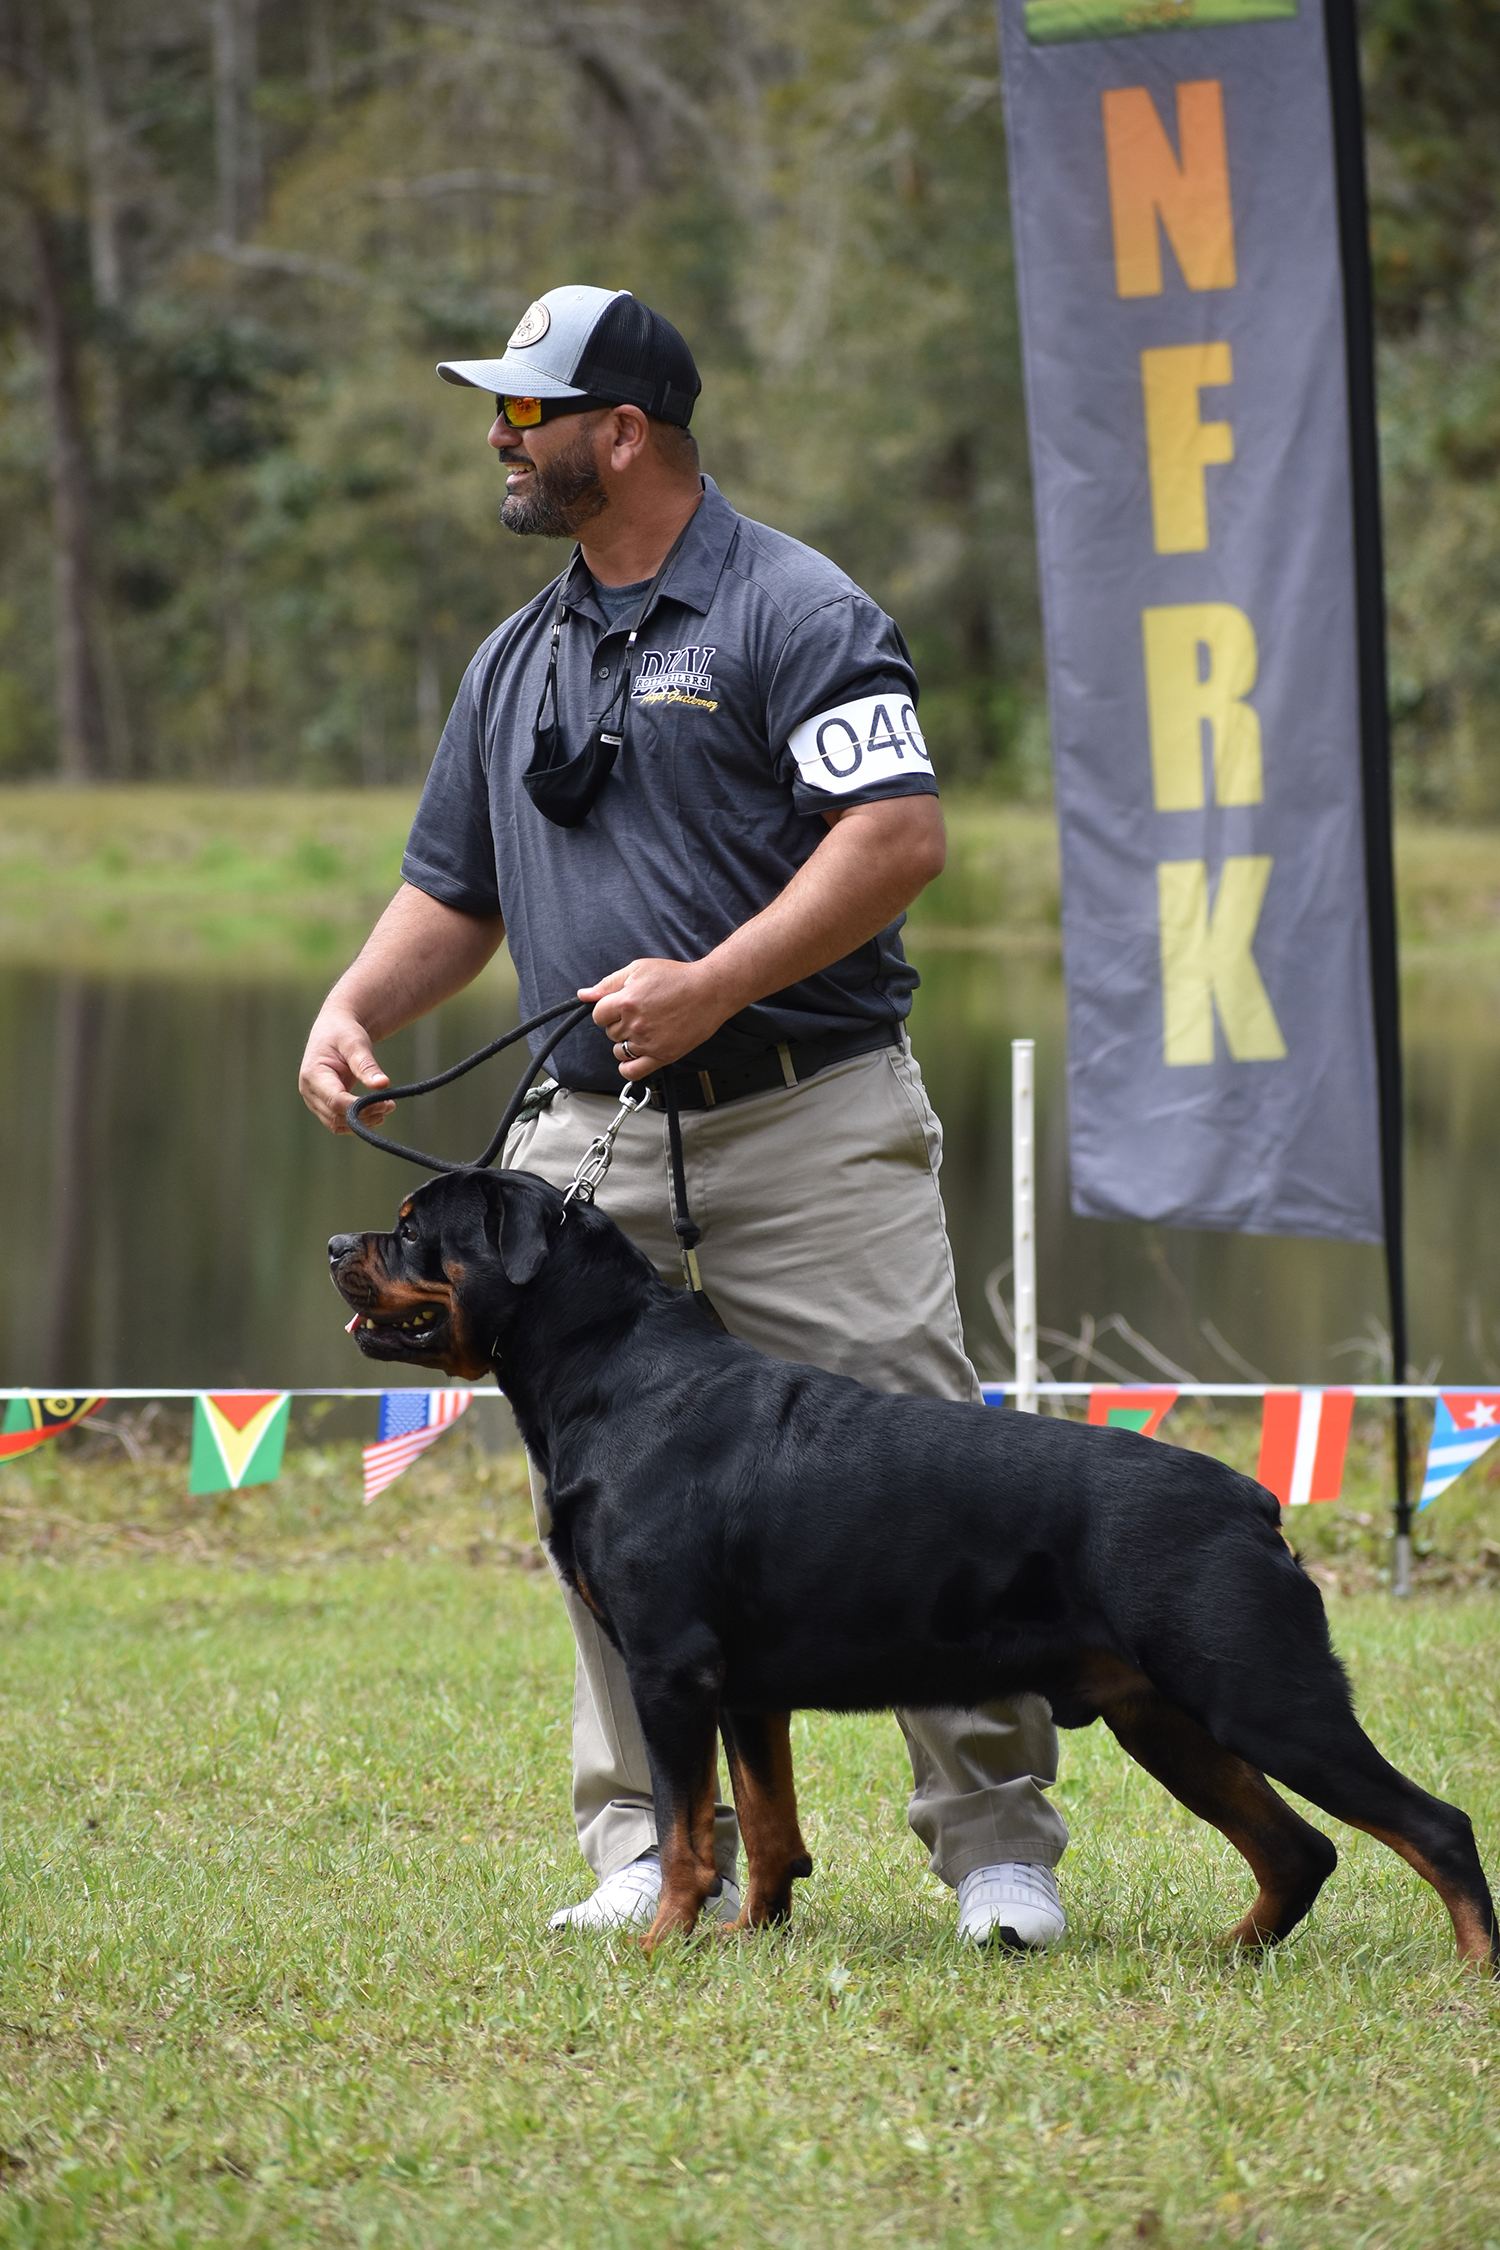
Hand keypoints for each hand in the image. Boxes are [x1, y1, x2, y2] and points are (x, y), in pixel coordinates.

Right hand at [298, 1008, 392, 1132]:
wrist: (334, 1028)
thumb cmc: (343, 1032)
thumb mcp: (356, 1043)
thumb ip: (366, 1065)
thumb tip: (383, 1084)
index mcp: (313, 1074)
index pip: (336, 1101)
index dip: (360, 1108)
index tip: (385, 1103)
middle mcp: (309, 1091)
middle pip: (336, 1116)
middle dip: (364, 1115)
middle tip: (390, 1105)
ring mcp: (314, 1099)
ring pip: (336, 1124)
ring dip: (362, 1121)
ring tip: (385, 1108)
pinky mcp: (323, 1104)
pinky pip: (338, 1121)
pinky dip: (357, 1121)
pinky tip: (376, 1113)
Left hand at [579, 958, 732, 1080]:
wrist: (709, 991)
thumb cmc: (678, 978)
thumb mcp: (639, 969)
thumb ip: (609, 983)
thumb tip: (584, 994)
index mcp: (626, 1001)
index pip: (598, 1015)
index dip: (606, 1010)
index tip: (618, 1007)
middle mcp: (635, 1024)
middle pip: (609, 1032)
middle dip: (618, 1024)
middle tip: (638, 1014)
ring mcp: (648, 1042)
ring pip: (619, 1050)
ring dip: (625, 1042)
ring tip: (642, 1030)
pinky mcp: (662, 1055)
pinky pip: (633, 1071)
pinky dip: (628, 1067)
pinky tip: (634, 1056)